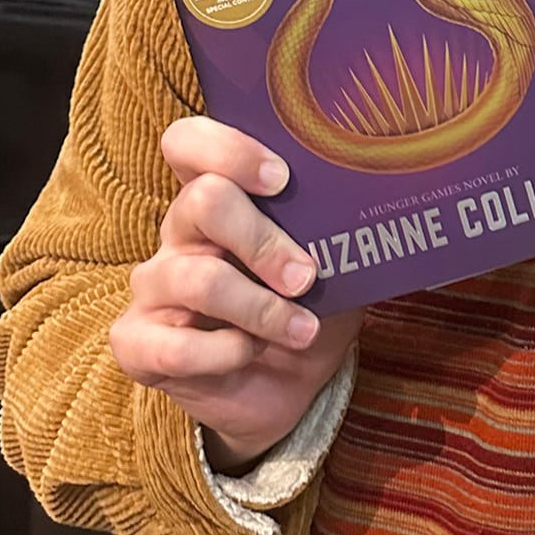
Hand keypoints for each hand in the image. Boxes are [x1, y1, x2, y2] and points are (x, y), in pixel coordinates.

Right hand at [109, 116, 360, 471]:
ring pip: (198, 278)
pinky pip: (173, 346)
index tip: (281, 178)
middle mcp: (180, 234)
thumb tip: (395, 203)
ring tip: (301, 328)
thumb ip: (341, 231)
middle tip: (306, 276)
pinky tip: (248, 355)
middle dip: (264, 239)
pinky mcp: (139, 344)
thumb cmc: (305, 310)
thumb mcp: (333, 265)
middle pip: (202, 202)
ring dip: (261, 308)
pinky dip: (222, 353)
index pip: (189, 143)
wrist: (284, 391)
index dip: (228, 148)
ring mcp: (154, 288)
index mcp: (218, 200)